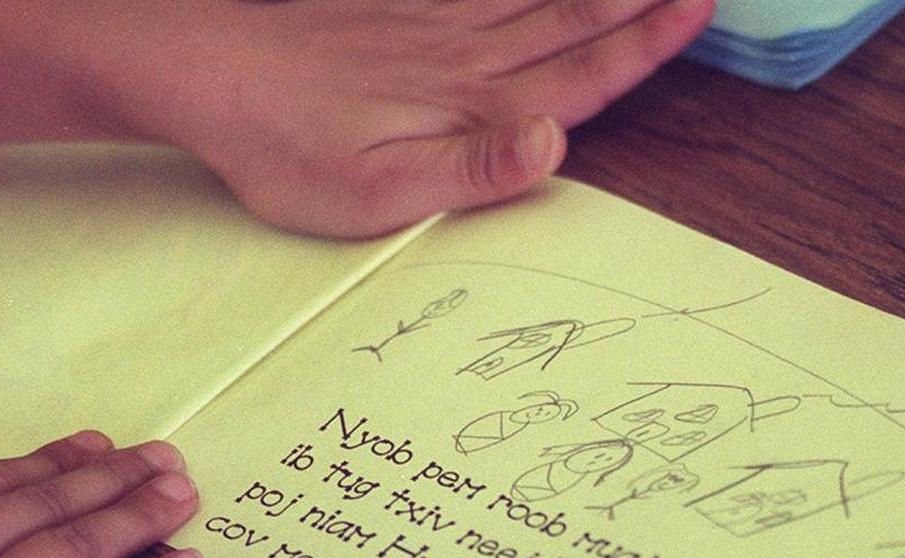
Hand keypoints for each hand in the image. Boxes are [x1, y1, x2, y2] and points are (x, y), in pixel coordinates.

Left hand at [93, 0, 714, 235]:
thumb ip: (472, 168)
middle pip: (574, 19)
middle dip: (642, 0)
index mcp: (474, 107)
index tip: (695, 8)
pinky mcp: (397, 5)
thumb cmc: (288, 146)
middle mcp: (466, 55)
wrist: (209, 73)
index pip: (581, 72)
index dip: (643, 45)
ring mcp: (432, 21)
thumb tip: (554, 141)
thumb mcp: (379, 191)